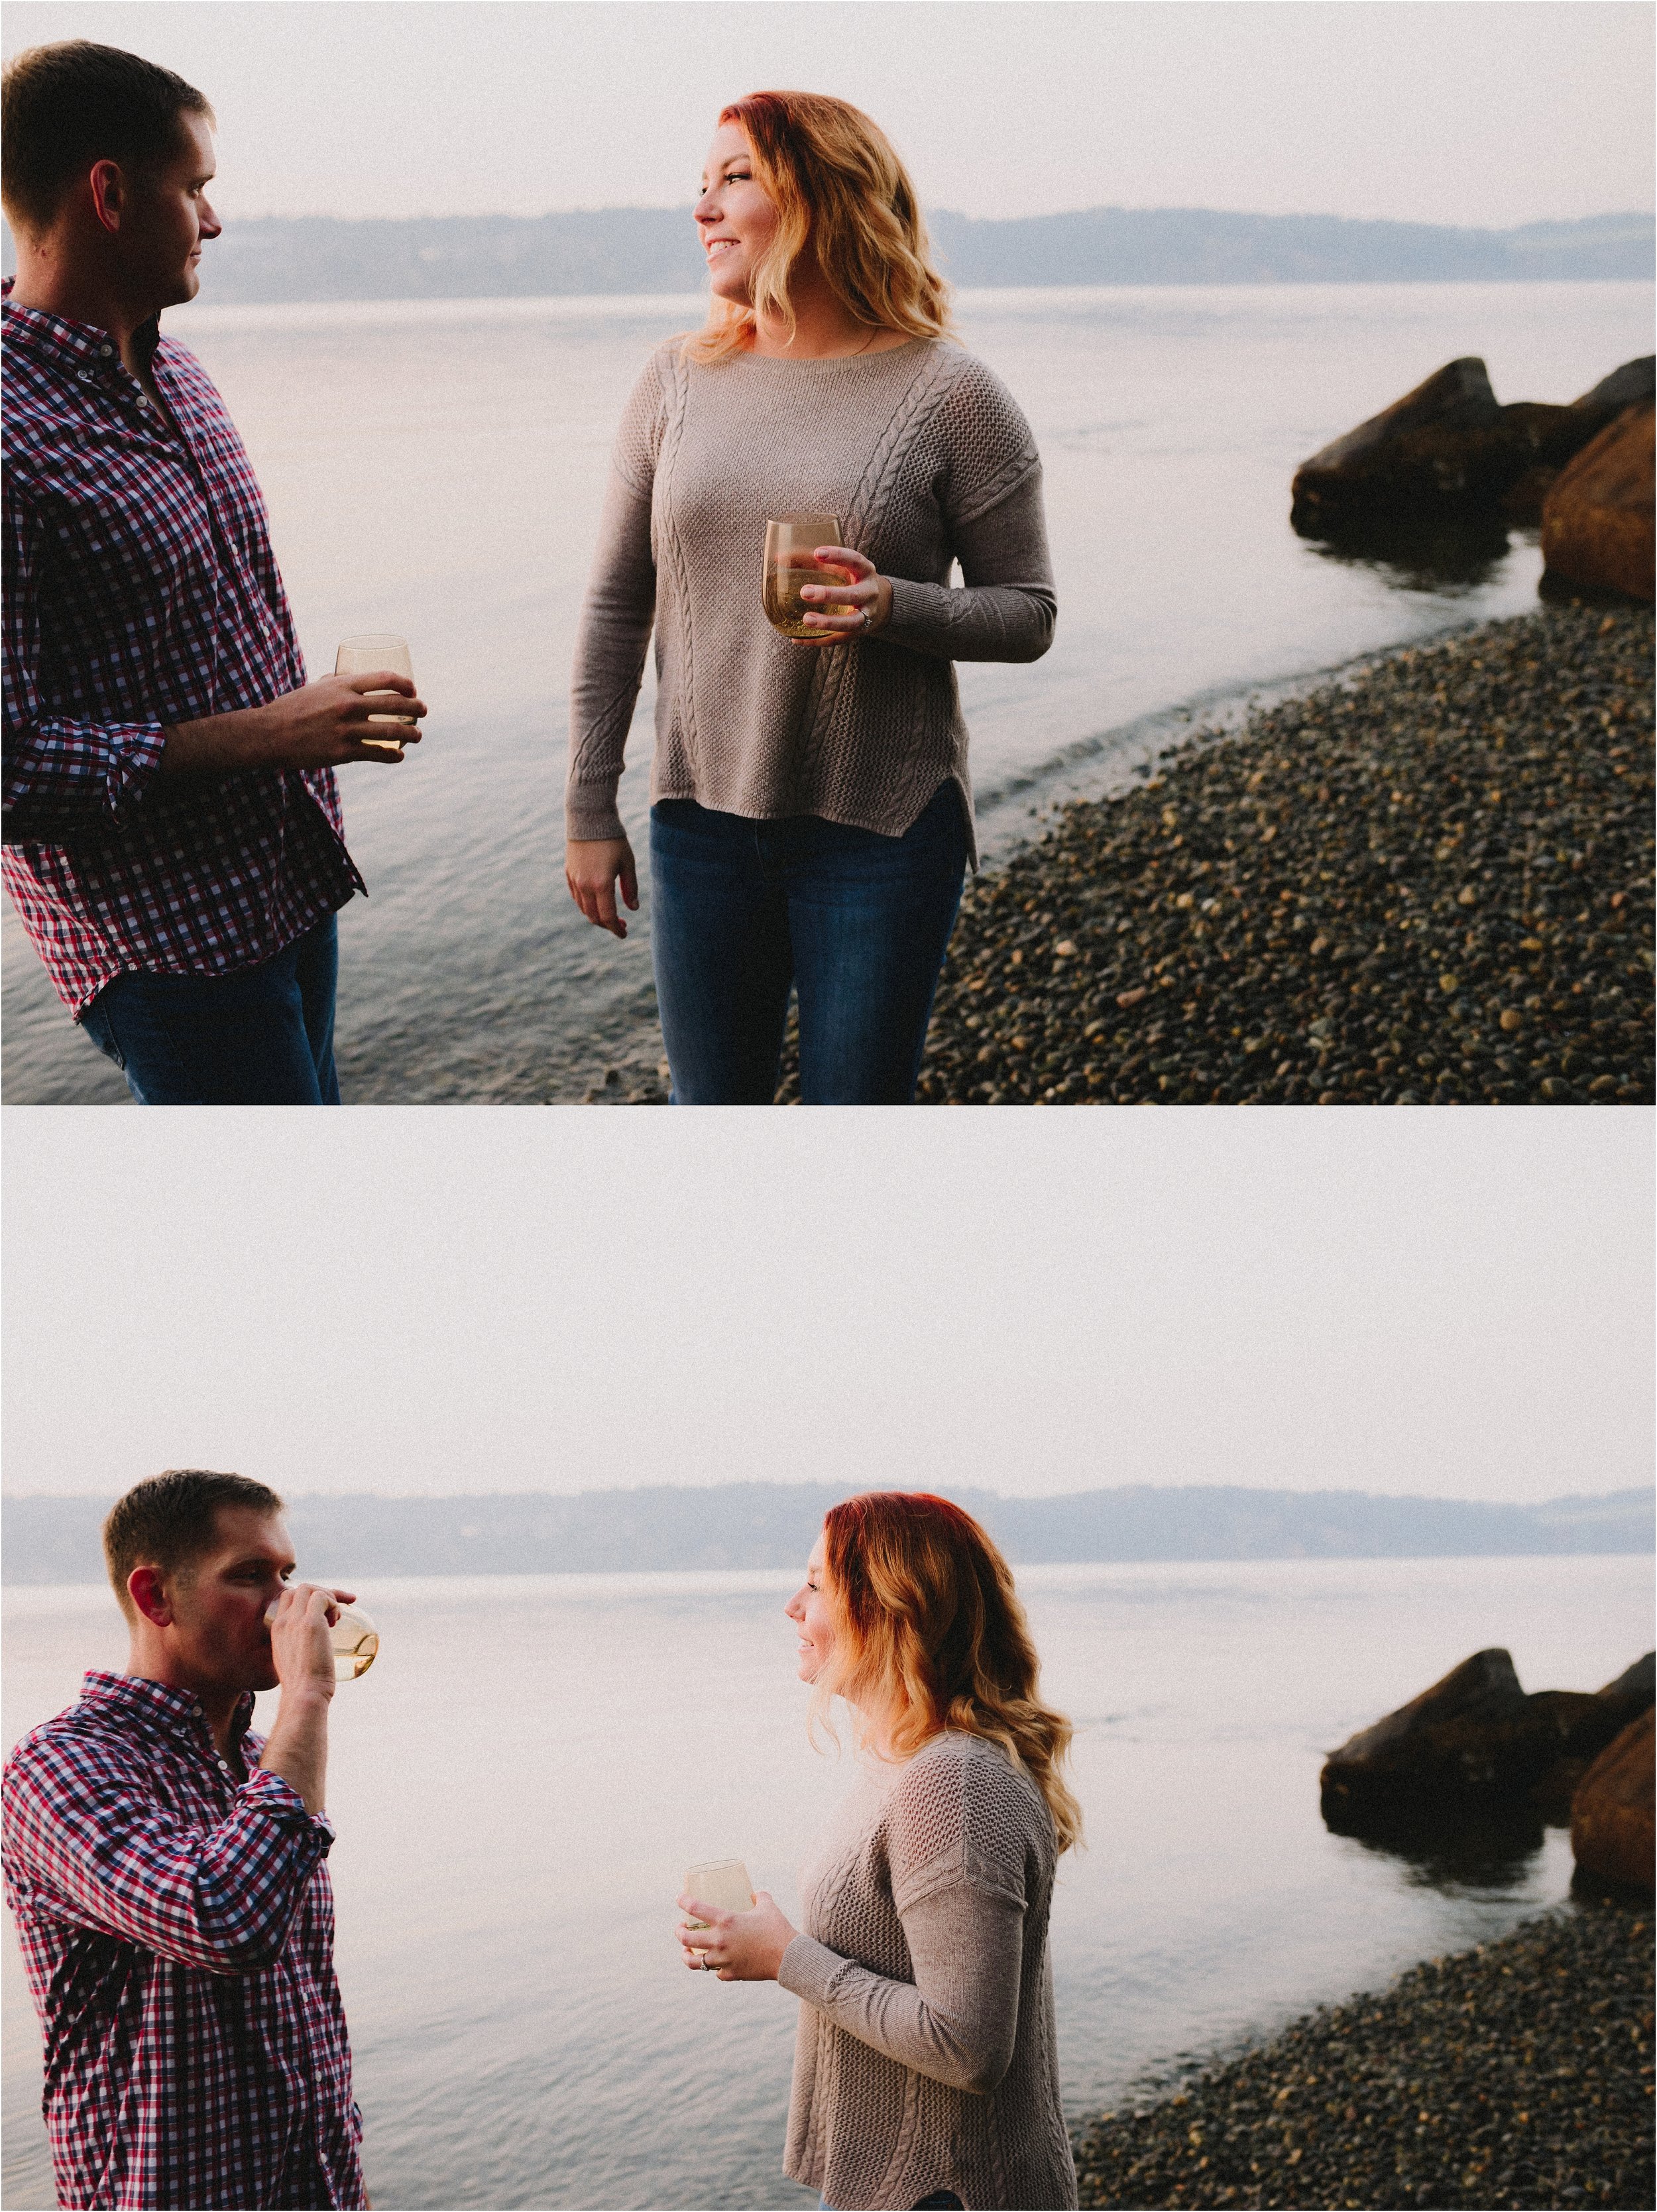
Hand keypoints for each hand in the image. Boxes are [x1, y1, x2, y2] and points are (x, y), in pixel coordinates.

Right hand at [163, 675, 427, 773]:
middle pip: (395, 705)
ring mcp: (347, 730)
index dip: (406, 684)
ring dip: (411, 734)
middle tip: (423, 712)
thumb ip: (334, 683)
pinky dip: (393, 756)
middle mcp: (348, 705)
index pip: (385, 679)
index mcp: (343, 685)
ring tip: (418, 736)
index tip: (413, 690)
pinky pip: (377, 753)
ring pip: (391, 731)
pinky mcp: (343, 752)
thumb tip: (349, 677)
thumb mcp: (315, 687)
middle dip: (416, 708)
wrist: (271, 734)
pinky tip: (399, 756)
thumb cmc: (292, 708)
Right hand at [265, 1582, 355, 1697]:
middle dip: (321, 1593)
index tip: (324, 1613)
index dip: (307, 1599)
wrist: (303, 1695)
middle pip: (298, 1589)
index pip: (287, 1598)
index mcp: (277, 1630)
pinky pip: (322, 1597)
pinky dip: (334, 1602)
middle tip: (335, 1614)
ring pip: (309, 1588)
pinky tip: (336, 1621)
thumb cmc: (303, 1685)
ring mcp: (295, 1621)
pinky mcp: (311, 1624)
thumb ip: (299, 1646)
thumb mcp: (294, 1659)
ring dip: (328, 1597)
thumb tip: (315, 1644)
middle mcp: (283, 1622)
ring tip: (335, 1619)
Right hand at [566, 836, 638, 937]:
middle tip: (620, 924)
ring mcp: (575, 880)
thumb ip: (631, 888)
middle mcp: (585, 885)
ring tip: (610, 914)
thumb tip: (633, 909)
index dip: (616, 929)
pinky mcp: (569, 874)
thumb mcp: (627, 863)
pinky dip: (586, 905)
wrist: (589, 819)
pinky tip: (597, 902)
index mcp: (601, 884)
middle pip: (594, 917)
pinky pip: (577, 897)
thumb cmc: (613, 839)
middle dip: (607, 925)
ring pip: (584, 909)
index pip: (608, 917)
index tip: (624, 934)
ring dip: (596, 916)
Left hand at [676, 1888, 796, 1981]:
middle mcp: (719, 1941)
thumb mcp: (767, 1906)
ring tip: (686, 1951)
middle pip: (686, 1939)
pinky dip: (714, 1968)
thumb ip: (759, 1897)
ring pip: (694, 1962)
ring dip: (687, 1956)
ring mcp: (723, 1960)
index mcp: (726, 1921)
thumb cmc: (777, 1928)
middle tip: (680, 1928)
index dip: (683, 1901)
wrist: (787, 1957)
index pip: (695, 1908)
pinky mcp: (731, 1974)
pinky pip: (716, 1972)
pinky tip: (715, 1964)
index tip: (678, 1899)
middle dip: (679, 1933)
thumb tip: (755, 1894)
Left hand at [796, 547, 891, 642]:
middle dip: (829, 595)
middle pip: (852, 595)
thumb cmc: (849, 579)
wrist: (878, 603)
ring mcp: (866, 615)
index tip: (817, 553)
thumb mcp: (838, 567)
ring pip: (850, 622)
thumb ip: (810, 561)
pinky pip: (838, 639)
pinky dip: (817, 641)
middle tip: (805, 592)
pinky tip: (797, 639)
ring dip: (828, 622)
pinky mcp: (857, 633)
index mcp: (865, 571)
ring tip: (806, 619)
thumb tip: (778, 558)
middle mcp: (869, 593)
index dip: (838, 556)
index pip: (855, 560)